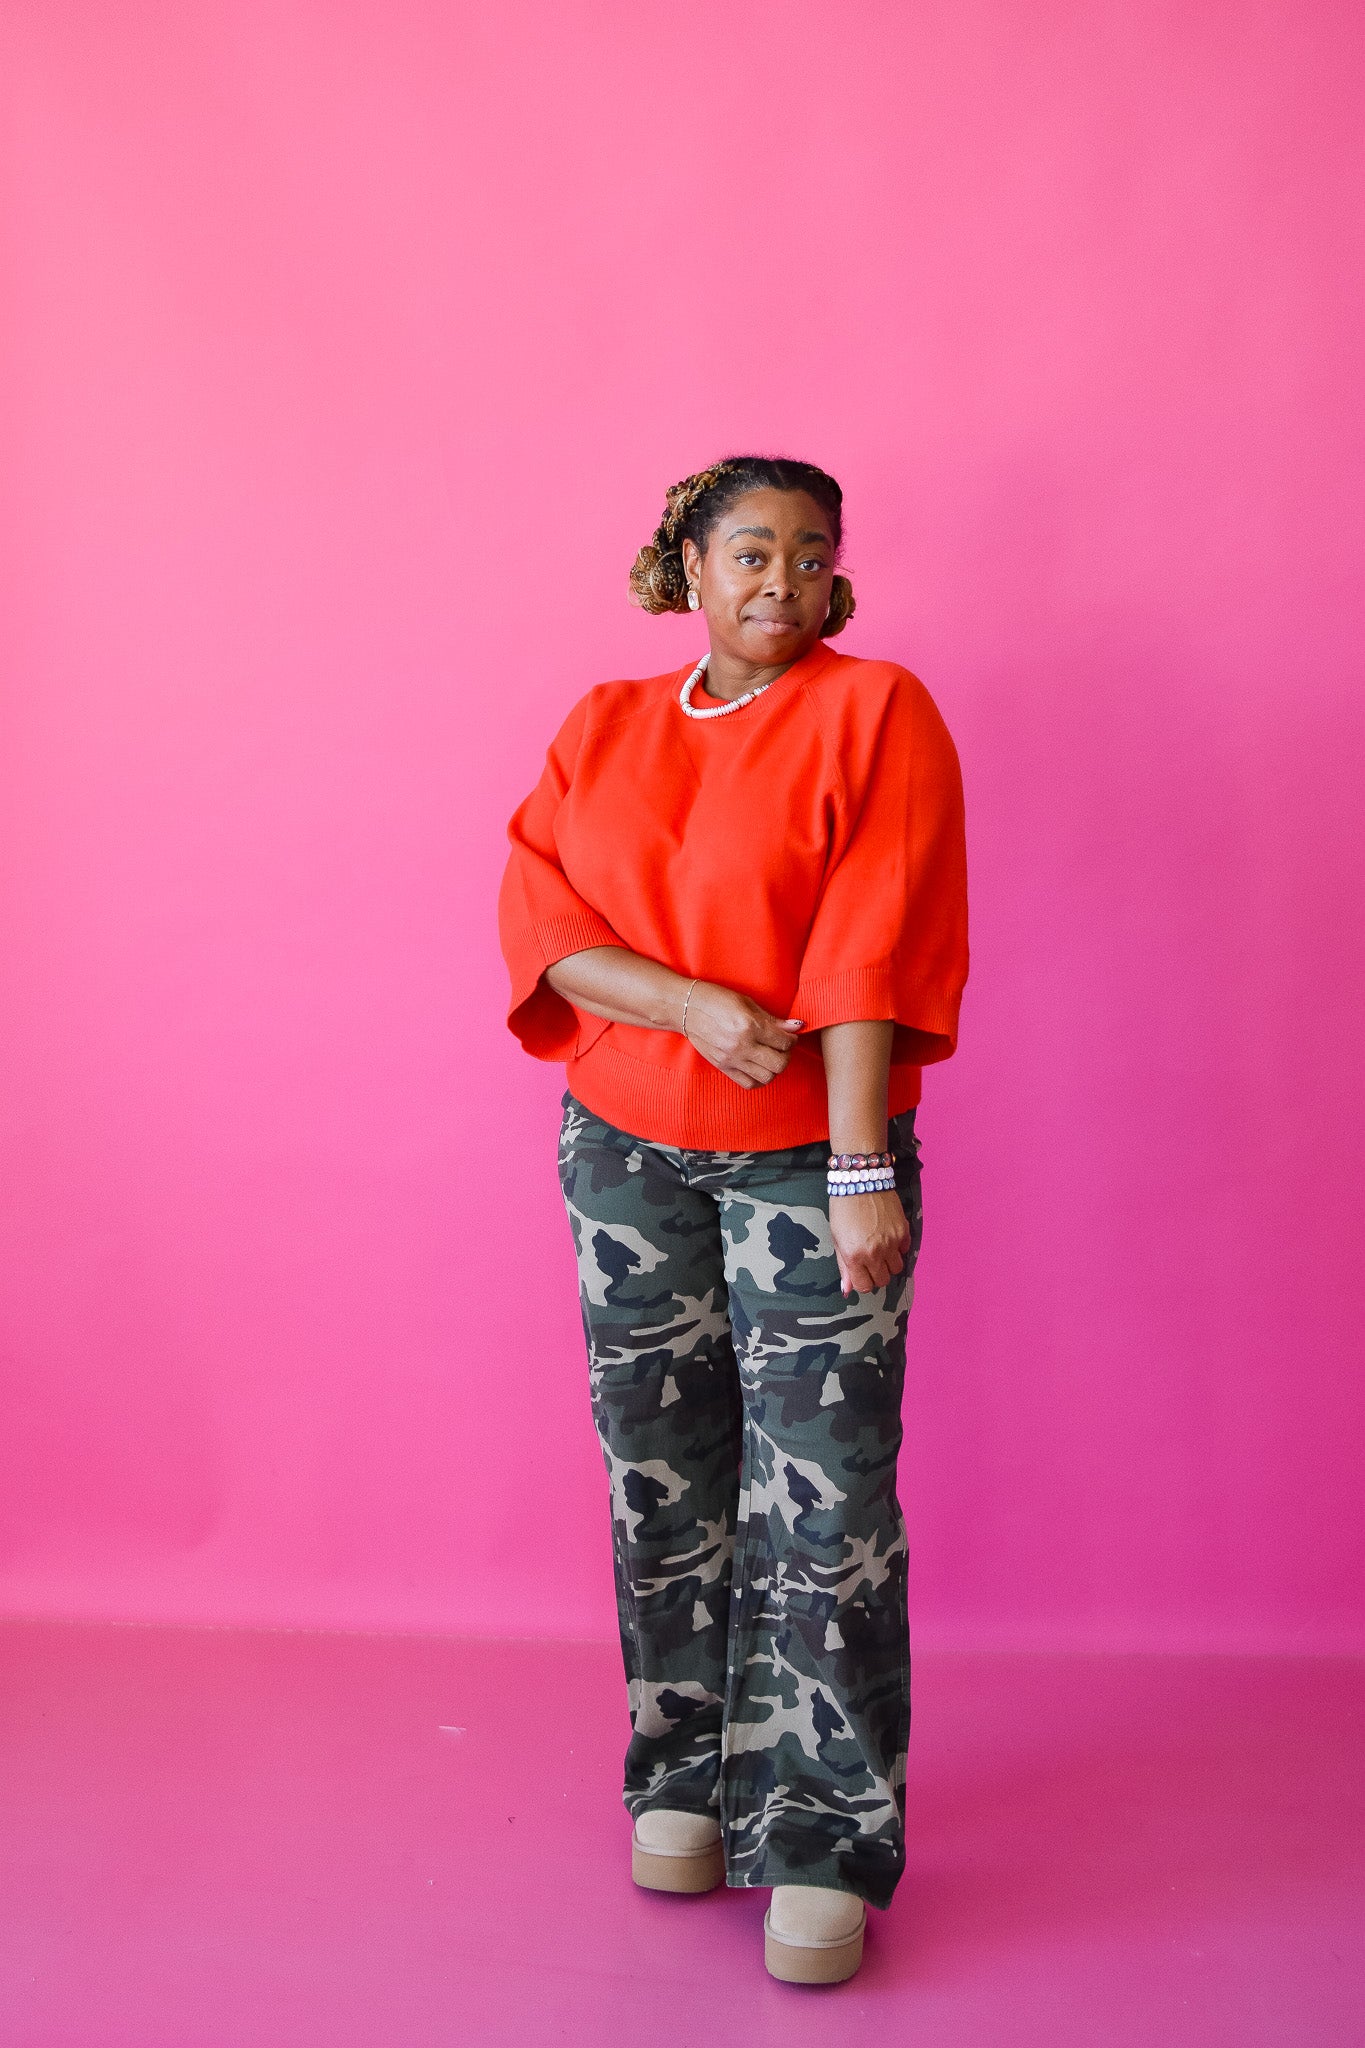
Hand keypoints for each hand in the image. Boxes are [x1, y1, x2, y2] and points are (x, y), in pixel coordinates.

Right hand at [683, 982, 802, 1088]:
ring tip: (770, 1056)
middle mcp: (742, 1045)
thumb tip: (797, 1026)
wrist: (687, 1008)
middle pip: (779, 1064)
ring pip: (767, 1077)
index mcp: (749, 1025)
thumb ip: (772, 1019)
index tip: (789, 1035)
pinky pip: (749, 1083)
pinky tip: (758, 1067)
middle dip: (786, 1055)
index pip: (784, 1041)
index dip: (792, 1038)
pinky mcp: (723, 1067)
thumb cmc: (717, 1000)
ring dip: (774, 1068)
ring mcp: (732, 1059)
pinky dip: (759, 1079)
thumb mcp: (747, 1003)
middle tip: (782, 1046)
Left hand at [829, 1189, 909, 1297]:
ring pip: (897, 1268)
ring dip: (889, 1263)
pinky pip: (905, 1250)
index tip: (860, 1273)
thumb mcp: (837, 1238)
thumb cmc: (843, 1209)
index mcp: (854, 1255)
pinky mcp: (903, 1231)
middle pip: (883, 1280)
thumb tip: (846, 1290)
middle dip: (876, 1275)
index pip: (865, 1286)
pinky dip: (899, 1248)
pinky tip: (889, 1237)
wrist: (860, 1181)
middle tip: (870, 1261)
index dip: (862, 1282)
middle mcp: (875, 1252)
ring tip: (880, 1249)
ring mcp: (892, 1242)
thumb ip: (844, 1265)